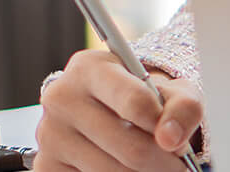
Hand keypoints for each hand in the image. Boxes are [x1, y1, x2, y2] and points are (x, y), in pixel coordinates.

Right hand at [34, 49, 204, 171]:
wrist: (112, 112)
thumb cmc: (142, 98)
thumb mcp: (170, 90)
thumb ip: (183, 107)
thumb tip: (171, 138)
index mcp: (90, 68)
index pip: (135, 102)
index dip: (164, 127)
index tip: (178, 141)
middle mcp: (62, 97)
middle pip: (130, 147)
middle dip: (164, 163)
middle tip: (177, 165)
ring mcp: (50, 134)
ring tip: (155, 166)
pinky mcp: (46, 165)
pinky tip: (125, 169)